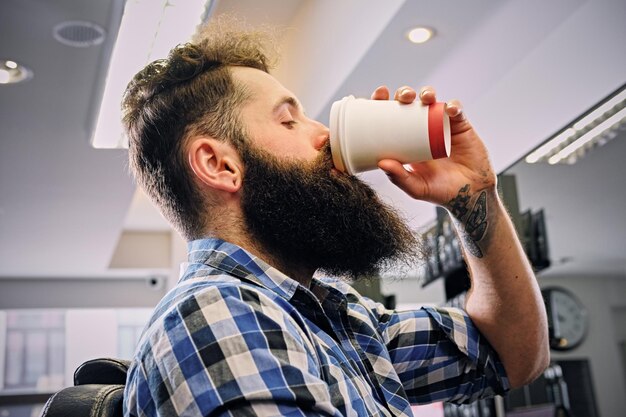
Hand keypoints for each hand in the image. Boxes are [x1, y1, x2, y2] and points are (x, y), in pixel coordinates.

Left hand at [371, 86, 496, 208]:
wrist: (471, 194)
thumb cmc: (440, 191)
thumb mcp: (416, 187)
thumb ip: (399, 178)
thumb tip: (381, 163)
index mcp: (404, 139)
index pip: (390, 115)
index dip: (383, 102)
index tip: (379, 95)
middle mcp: (421, 127)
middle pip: (409, 102)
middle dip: (404, 93)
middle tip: (403, 97)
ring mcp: (441, 124)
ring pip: (432, 100)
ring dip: (427, 92)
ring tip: (426, 98)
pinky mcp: (460, 125)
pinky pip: (456, 110)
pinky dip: (453, 106)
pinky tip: (450, 109)